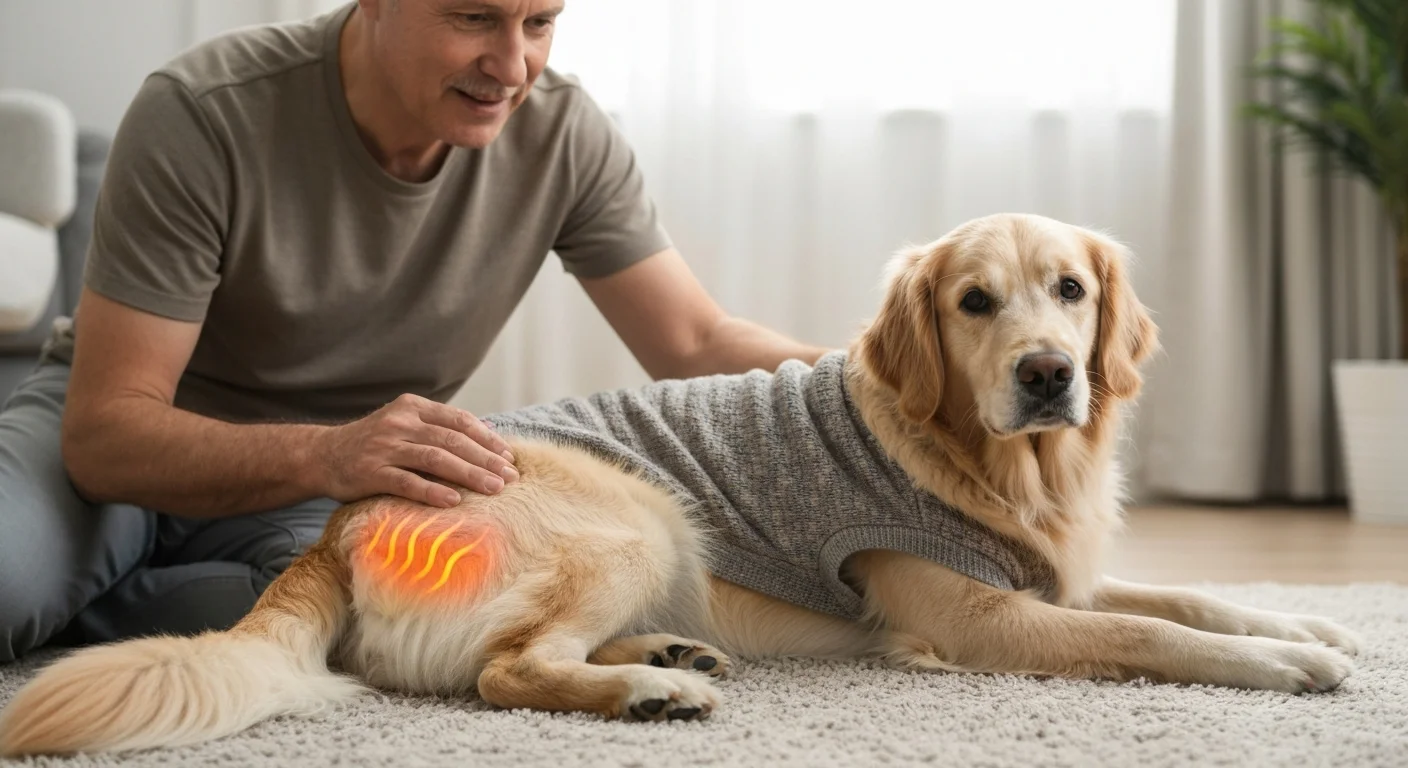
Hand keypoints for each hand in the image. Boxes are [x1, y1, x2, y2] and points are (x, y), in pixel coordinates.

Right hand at [312, 394, 517, 506]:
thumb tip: (488, 438)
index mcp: (412, 407)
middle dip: (486, 459)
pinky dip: (432, 492)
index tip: (508, 457)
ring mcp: (384, 447)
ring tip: (493, 489)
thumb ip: (438, 428)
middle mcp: (400, 422)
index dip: (487, 439)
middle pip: (452, 440)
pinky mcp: (370, 472)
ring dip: (469, 474)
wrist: (321, 456)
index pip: (459, 420)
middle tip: (510, 477)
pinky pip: (407, 482)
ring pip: (435, 459)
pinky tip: (454, 501)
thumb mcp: (404, 424)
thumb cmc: (374, 444)